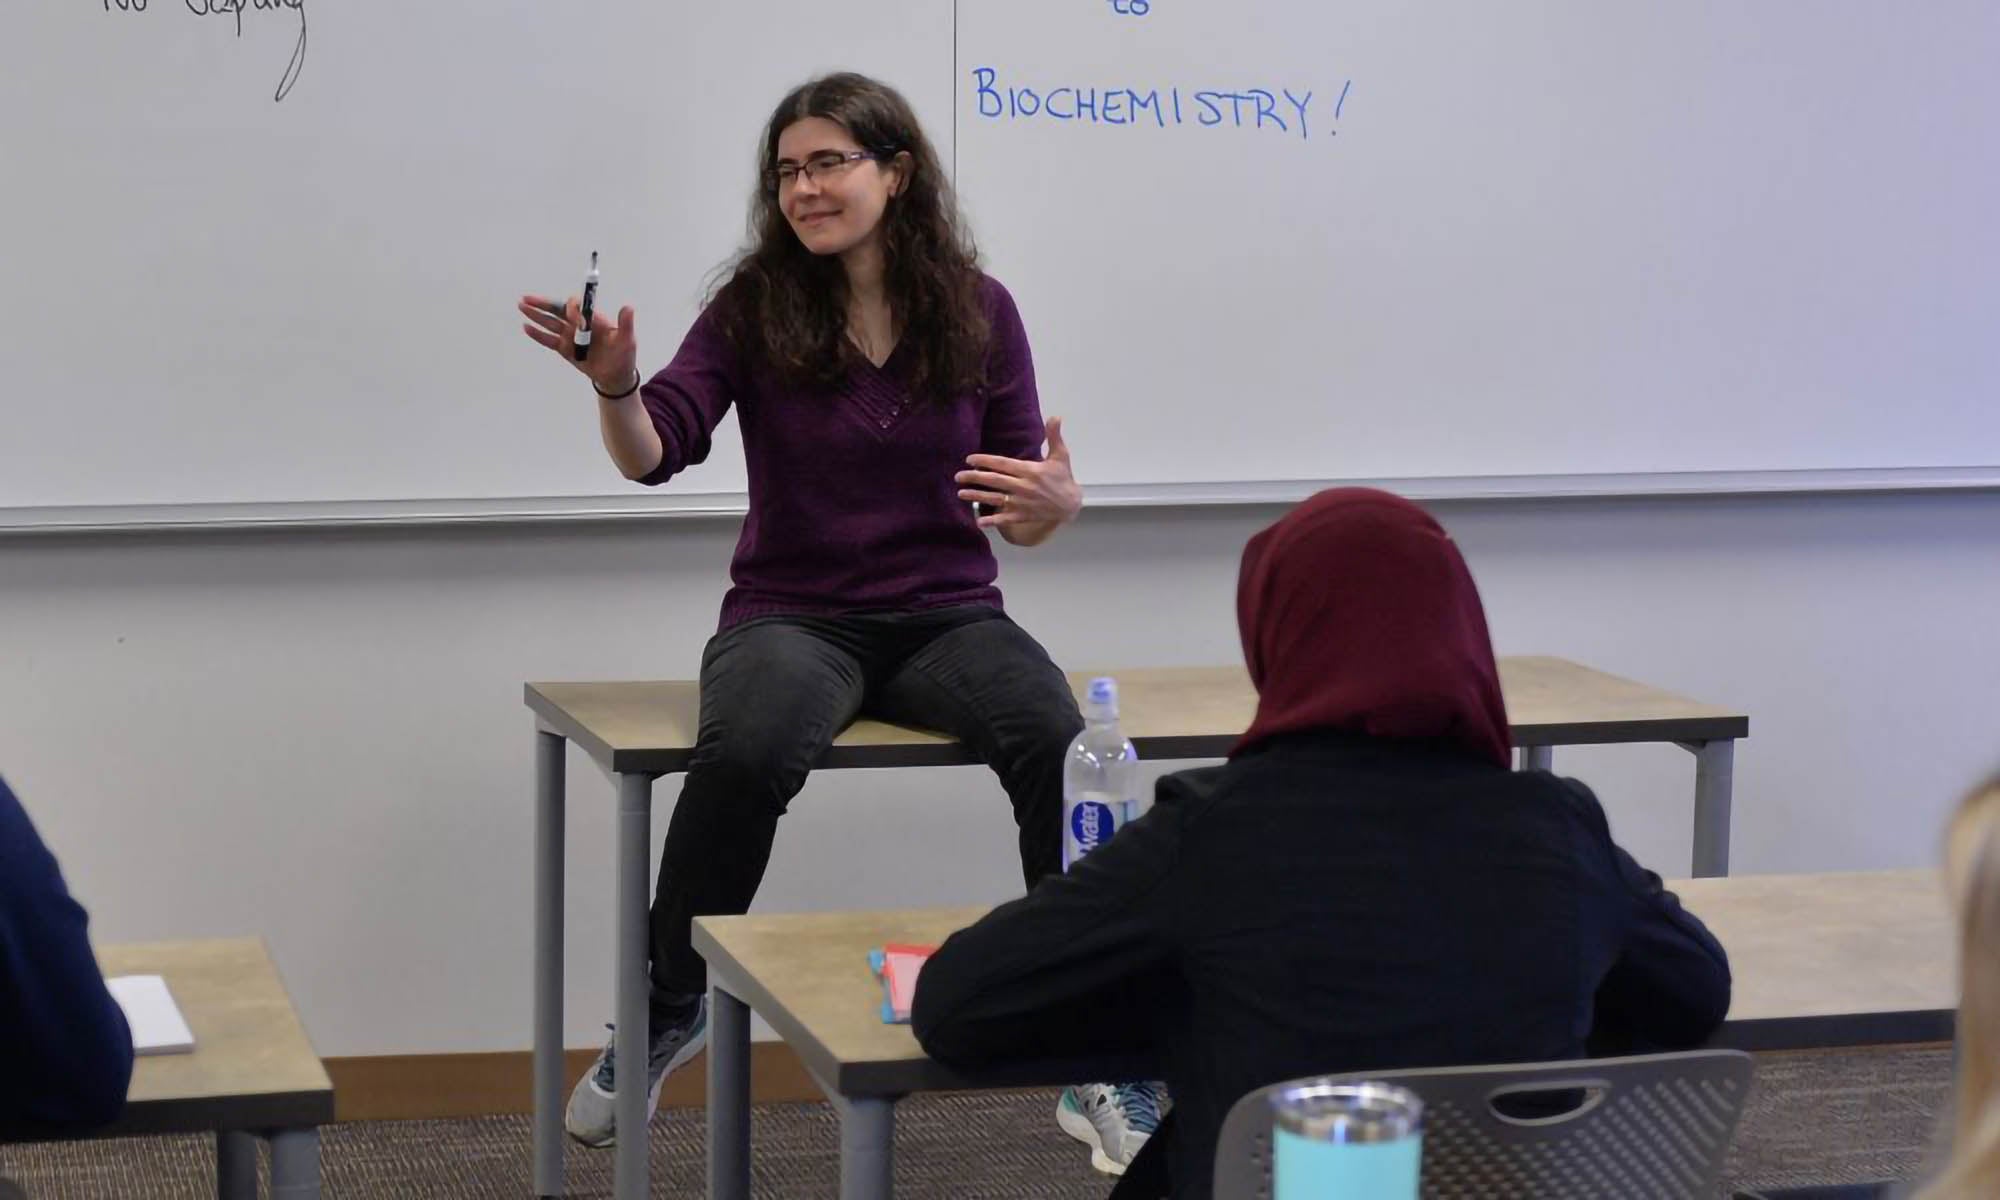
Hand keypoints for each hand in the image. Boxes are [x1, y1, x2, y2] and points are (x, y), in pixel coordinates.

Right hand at [517, 293, 639, 394]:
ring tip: (521, 306)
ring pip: (550, 323)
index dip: (572, 308)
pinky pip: (549, 340)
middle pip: (558, 310)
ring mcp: (570, 337)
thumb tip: (628, 307)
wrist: (616, 377)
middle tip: (527, 298)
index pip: (577, 307)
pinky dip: (538, 334)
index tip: (574, 317)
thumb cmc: (623, 356)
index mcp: (593, 319)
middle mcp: (579, 325)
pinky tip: (526, 327)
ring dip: (536, 315)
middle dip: (543, 304)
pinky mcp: (565, 350)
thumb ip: (626, 324)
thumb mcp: (627, 340)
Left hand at [956, 416, 1082, 530]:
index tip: (970, 459)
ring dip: (977, 497)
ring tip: (960, 494)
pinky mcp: (1023, 516)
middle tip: (958, 476)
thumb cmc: (1063, 478)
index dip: (986, 461)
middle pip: (995, 481)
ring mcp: (1022, 503)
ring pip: (996, 499)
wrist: (1071, 504)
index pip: (1004, 464)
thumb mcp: (1061, 455)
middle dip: (975, 477)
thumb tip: (1056, 416)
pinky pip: (1006, 519)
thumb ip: (1054, 436)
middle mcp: (1024, 486)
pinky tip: (979, 522)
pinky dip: (993, 521)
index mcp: (1031, 470)